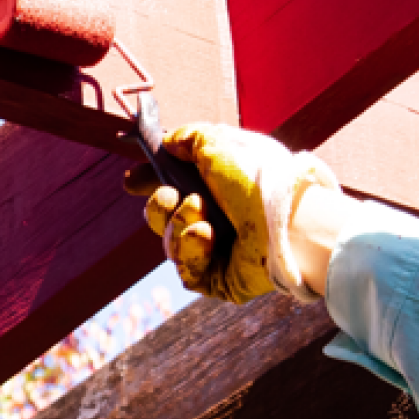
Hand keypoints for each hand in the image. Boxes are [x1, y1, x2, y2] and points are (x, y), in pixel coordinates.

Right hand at [124, 125, 287, 304]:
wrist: (287, 219)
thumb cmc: (258, 179)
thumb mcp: (218, 144)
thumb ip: (188, 138)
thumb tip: (169, 143)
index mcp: (217, 187)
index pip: (173, 185)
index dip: (150, 181)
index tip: (132, 179)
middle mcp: (217, 218)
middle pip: (162, 218)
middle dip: (159, 205)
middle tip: (169, 196)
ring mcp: (217, 251)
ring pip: (169, 243)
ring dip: (178, 224)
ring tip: (204, 216)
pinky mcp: (218, 279)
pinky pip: (185, 269)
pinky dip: (190, 248)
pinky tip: (207, 237)